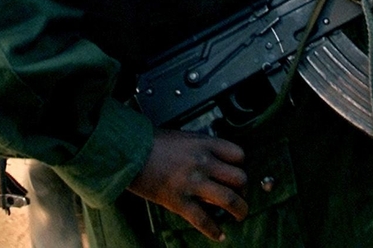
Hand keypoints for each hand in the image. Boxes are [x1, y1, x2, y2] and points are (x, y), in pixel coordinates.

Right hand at [128, 129, 247, 241]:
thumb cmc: (152, 142)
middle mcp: (203, 162)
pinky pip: (203, 220)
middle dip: (243, 190)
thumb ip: (200, 148)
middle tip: (240, 195)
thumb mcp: (183, 137)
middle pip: (239, 178)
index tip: (238, 173)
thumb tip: (212, 161)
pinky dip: (214, 230)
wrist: (129, 152)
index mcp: (204, 144)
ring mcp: (192, 182)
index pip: (238, 155)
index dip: (241, 166)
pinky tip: (219, 235)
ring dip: (239, 210)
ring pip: (229, 199)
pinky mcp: (179, 201)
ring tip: (239, 215)